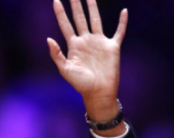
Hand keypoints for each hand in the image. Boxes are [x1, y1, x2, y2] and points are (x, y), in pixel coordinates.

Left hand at [47, 0, 126, 119]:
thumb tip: (48, 39)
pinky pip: (119, 31)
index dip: (60, 13)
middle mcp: (86, 40)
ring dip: (93, 8)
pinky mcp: (112, 47)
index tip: (55, 0)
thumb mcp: (65, 70)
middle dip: (76, 4)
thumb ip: (57, 55)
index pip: (65, 24)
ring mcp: (99, 42)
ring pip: (96, 20)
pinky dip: (122, 22)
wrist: (98, 92)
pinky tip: (124, 11)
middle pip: (80, 18)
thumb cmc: (80, 84)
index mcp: (74, 45)